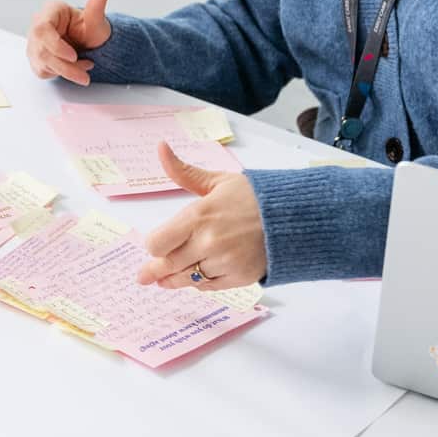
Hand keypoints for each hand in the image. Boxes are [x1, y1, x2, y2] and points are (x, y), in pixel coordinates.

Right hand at [26, 0, 110, 84]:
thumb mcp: (97, 21)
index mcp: (50, 11)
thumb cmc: (91, 30)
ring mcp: (34, 43)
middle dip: (65, 66)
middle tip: (84, 75)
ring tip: (85, 69)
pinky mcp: (36, 58)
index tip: (74, 56)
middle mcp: (38, 26)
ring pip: (43, 63)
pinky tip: (74, 68)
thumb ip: (96, 10)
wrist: (89, 44)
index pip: (42, 28)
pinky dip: (62, 74)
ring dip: (67, 72)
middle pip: (41, 50)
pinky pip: (45, 71)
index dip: (55, 45)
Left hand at [134, 142, 268, 290]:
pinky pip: (208, 287)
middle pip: (168, 266)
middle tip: (143, 277)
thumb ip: (183, 172)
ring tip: (164, 280)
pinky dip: (199, 283)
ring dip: (175, 279)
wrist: (294, 217)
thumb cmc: (254, 197)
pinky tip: (194, 278)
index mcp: (199, 216)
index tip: (155, 244)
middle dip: (154, 271)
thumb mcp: (217, 181)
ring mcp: (225, 262)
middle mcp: (209, 242)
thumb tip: (160, 148)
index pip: (158, 243)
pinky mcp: (239, 278)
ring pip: (187, 279)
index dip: (154, 245)